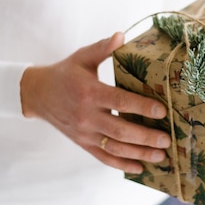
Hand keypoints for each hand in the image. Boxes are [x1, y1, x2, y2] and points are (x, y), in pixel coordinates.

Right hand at [20, 32, 170, 173]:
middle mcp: (86, 116)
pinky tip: (139, 168)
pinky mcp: (82, 143)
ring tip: (161, 156)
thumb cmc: (65, 72)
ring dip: (139, 154)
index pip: (119, 101)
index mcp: (89, 92)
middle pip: (120, 130)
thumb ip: (102, 48)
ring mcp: (84, 133)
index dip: (141, 107)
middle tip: (167, 140)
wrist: (37, 94)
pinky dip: (121, 165)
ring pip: (114, 148)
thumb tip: (121, 35)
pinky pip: (103, 157)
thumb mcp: (82, 57)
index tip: (162, 111)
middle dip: (146, 137)